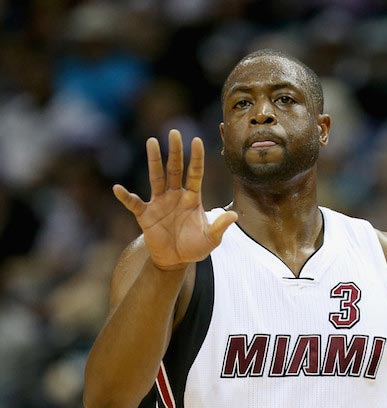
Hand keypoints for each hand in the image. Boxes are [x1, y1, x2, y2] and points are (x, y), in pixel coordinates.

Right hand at [113, 129, 236, 269]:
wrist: (176, 261)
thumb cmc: (194, 247)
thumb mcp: (211, 239)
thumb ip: (220, 226)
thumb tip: (234, 215)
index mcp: (192, 198)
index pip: (195, 173)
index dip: (196, 158)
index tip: (197, 141)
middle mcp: (175, 195)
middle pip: (175, 169)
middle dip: (175, 151)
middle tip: (174, 132)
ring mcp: (159, 203)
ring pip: (156, 177)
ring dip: (154, 160)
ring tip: (151, 142)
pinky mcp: (146, 215)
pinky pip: (134, 203)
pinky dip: (126, 197)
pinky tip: (118, 188)